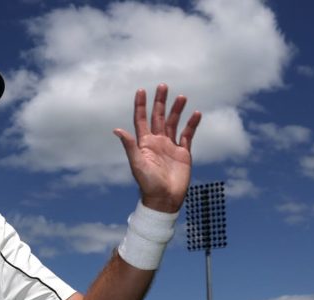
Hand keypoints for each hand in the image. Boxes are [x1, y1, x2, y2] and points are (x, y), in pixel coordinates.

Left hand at [114, 84, 200, 212]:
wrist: (164, 199)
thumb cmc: (147, 184)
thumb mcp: (137, 163)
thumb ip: (130, 146)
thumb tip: (116, 130)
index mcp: (144, 143)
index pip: (141, 120)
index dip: (140, 105)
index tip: (141, 90)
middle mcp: (157, 142)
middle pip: (158, 117)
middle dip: (160, 102)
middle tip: (163, 86)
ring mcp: (170, 146)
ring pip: (174, 123)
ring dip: (177, 110)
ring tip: (181, 96)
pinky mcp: (183, 153)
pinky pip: (188, 135)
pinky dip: (192, 124)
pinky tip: (196, 113)